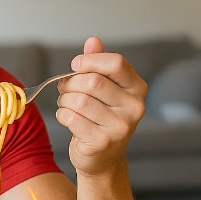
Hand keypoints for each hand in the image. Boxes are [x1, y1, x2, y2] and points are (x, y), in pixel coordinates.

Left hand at [54, 37, 148, 176]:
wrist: (102, 158)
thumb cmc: (101, 116)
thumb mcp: (104, 88)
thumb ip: (99, 63)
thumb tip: (93, 41)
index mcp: (137, 89)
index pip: (116, 63)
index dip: (90, 61)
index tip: (76, 65)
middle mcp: (134, 107)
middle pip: (93, 81)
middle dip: (71, 82)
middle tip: (65, 88)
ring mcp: (120, 127)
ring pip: (79, 100)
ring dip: (64, 100)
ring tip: (66, 104)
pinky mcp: (102, 141)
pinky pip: (71, 118)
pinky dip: (62, 115)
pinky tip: (67, 117)